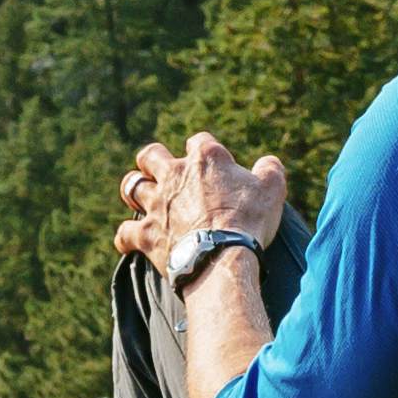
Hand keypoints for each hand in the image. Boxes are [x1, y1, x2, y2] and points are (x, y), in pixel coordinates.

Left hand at [120, 134, 288, 273]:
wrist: (223, 257)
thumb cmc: (249, 221)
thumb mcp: (272, 189)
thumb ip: (269, 170)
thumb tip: (268, 163)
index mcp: (205, 159)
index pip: (199, 141)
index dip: (203, 149)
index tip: (210, 161)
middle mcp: (174, 175)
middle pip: (151, 155)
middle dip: (153, 161)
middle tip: (162, 172)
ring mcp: (157, 204)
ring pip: (131, 187)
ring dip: (134, 191)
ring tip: (140, 198)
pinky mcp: (146, 234)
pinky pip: (125, 233)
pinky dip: (126, 238)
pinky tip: (130, 242)